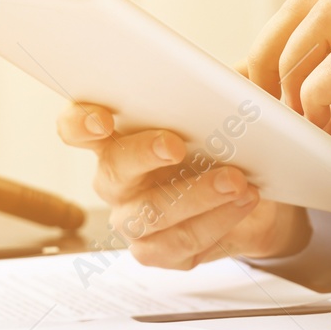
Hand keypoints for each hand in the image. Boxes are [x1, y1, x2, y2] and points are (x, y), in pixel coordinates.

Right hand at [56, 104, 310, 268]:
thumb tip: (226, 78)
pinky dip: (216, 222)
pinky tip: (242, 203)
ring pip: (151, 212)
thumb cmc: (223, 141)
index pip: (75, 127)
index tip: (102, 119)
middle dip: (144, 155)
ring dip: (197, 195)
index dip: (80, 124)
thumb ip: (211, 90)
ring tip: (236, 181)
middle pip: (114, 169)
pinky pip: (179, 243)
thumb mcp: (220, 108)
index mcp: (115, 137)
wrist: (255, 191)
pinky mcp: (156, 251)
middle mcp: (114, 180)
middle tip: (177, 145)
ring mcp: (131, 219)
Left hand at [245, 0, 330, 215]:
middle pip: (306, 3)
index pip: (314, 16)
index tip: (276, 104)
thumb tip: (324, 126)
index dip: (279, 52)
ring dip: (292, 69)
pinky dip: (317, 97)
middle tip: (276, 104)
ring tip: (302, 118)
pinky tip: (327, 129)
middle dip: (272, 50)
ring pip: (318, 19)